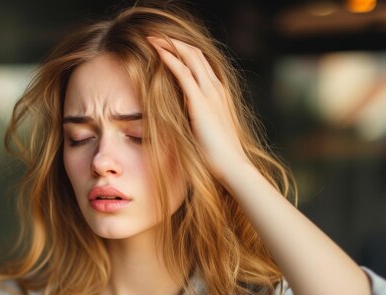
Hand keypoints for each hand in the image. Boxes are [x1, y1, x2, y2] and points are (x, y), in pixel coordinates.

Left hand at [147, 36, 249, 176]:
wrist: (232, 166)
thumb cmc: (218, 156)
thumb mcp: (206, 132)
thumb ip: (196, 121)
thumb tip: (184, 122)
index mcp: (219, 95)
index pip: (202, 65)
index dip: (185, 53)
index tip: (168, 48)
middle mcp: (216, 89)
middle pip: (196, 55)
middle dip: (176, 43)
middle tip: (156, 37)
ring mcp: (210, 93)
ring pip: (190, 58)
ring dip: (170, 45)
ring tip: (154, 38)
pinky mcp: (200, 102)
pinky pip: (183, 73)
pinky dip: (170, 59)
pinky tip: (158, 51)